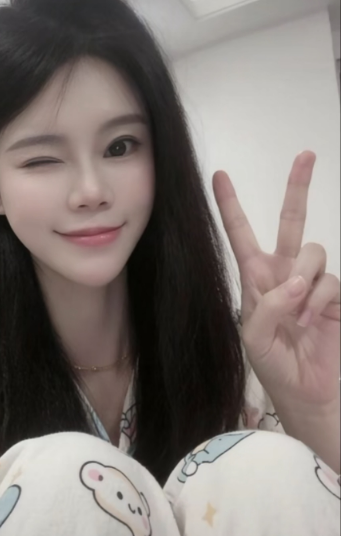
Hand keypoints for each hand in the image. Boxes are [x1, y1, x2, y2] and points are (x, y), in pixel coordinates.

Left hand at [213, 151, 339, 414]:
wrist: (311, 394)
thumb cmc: (275, 368)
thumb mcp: (255, 339)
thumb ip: (267, 306)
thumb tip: (296, 280)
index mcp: (256, 279)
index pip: (241, 234)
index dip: (231, 206)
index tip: (220, 175)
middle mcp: (284, 273)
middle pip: (290, 221)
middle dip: (297, 188)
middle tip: (306, 155)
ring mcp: (311, 282)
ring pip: (313, 251)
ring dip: (305, 281)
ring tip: (300, 316)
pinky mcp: (335, 294)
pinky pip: (330, 280)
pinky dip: (320, 300)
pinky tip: (314, 321)